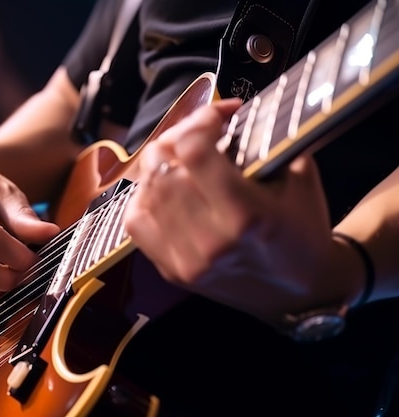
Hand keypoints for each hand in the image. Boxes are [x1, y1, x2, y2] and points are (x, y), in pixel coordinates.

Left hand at [123, 99, 360, 324]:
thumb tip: (220, 116)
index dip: (200, 121)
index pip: (194, 152)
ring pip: (147, 193)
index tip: (215, 117)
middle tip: (195, 134)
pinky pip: (136, 223)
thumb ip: (258, 144)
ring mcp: (187, 260)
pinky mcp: (173, 271)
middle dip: (176, 139)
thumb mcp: (297, 178)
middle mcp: (211, 241)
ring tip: (181, 159)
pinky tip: (162, 190)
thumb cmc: (304, 229)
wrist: (302, 293)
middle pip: (163, 169)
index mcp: (246, 216)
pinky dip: (143, 198)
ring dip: (160, 166)